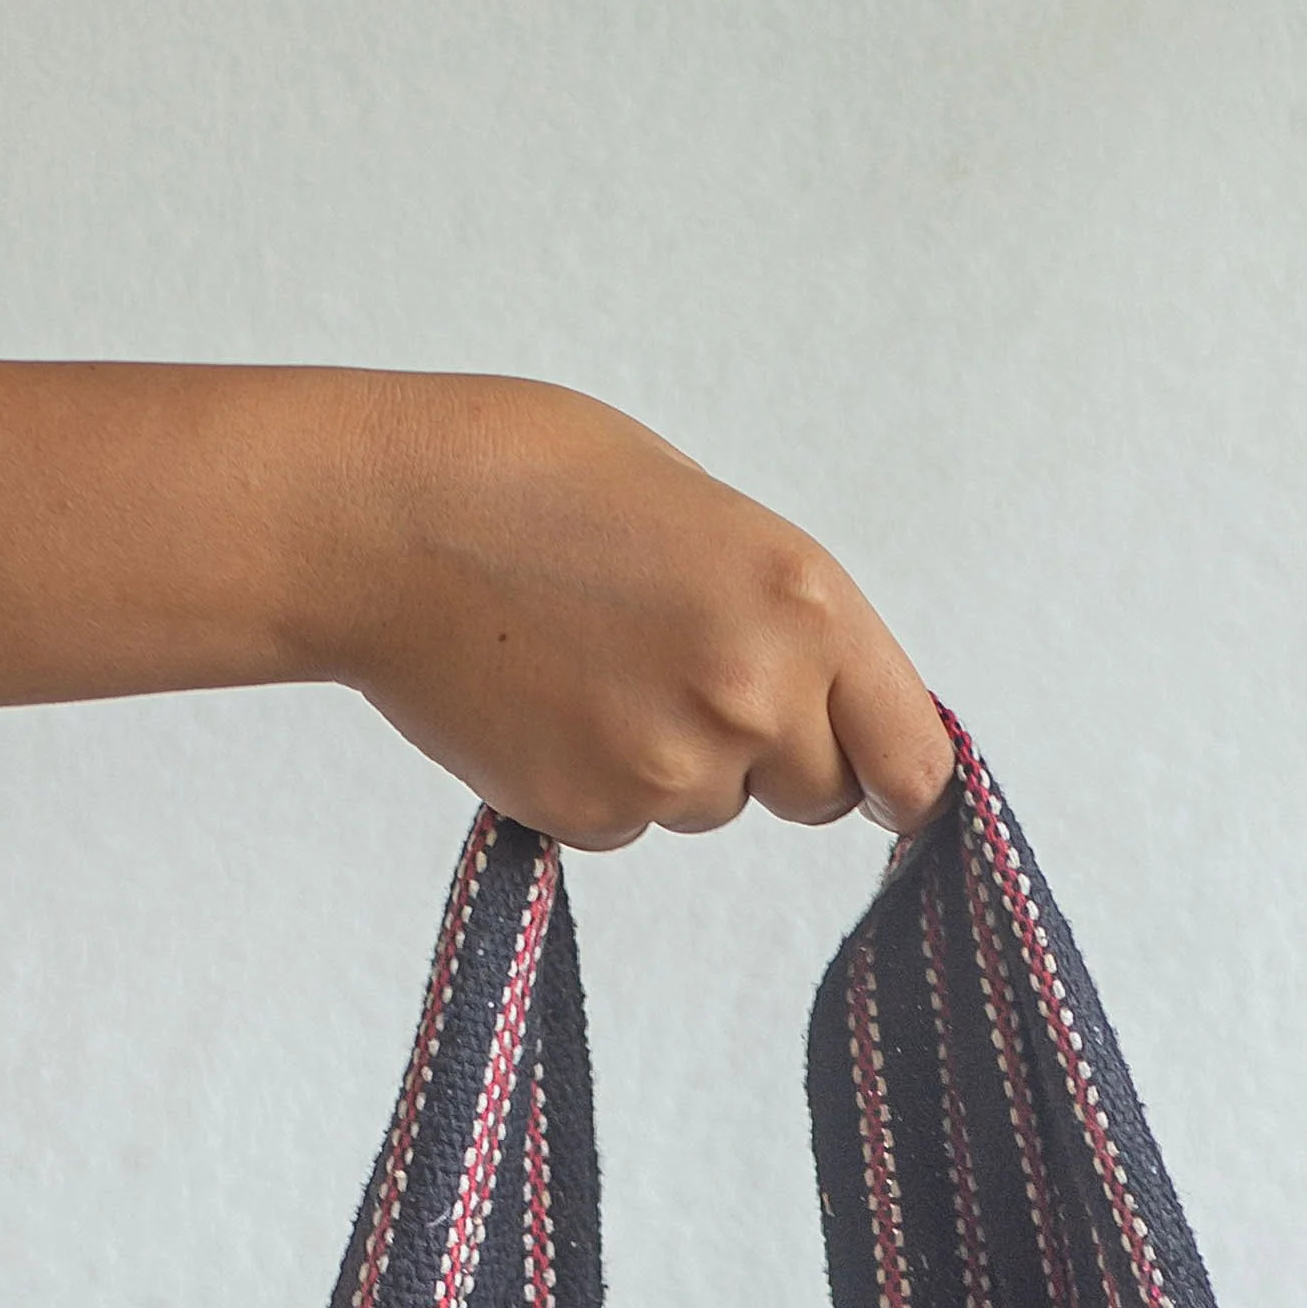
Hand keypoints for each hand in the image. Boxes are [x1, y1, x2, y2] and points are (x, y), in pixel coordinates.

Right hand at [310, 374, 953, 848]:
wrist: (390, 520)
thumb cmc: (545, 483)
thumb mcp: (719, 522)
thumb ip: (796, 623)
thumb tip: (844, 714)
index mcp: (807, 603)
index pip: (916, 764)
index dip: (895, 778)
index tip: (881, 784)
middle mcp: (756, 697)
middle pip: (819, 795)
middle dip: (776, 757)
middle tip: (683, 668)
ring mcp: (672, 768)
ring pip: (716, 807)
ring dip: (679, 760)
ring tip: (595, 659)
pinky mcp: (593, 814)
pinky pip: (632, 824)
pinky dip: (601, 778)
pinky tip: (548, 697)